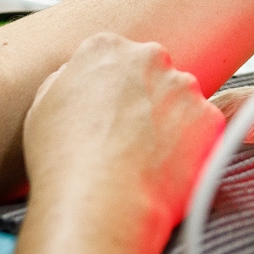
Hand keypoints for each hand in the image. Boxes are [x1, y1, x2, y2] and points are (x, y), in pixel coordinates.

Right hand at [22, 34, 222, 224]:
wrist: (100, 204)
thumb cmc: (65, 162)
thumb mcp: (44, 107)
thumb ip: (69, 81)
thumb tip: (82, 82)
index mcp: (105, 48)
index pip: (116, 57)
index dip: (113, 89)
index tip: (110, 112)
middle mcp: (149, 58)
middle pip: (153, 74)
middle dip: (146, 100)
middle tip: (129, 137)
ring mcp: (183, 87)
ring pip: (181, 101)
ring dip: (171, 123)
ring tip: (146, 159)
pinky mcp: (209, 117)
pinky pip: (203, 129)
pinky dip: (191, 147)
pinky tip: (165, 168)